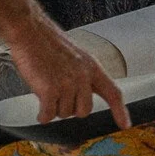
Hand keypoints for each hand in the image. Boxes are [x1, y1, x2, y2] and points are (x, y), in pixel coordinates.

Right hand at [7, 21, 131, 128]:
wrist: (29, 31)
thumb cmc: (47, 42)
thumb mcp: (75, 56)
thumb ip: (83, 75)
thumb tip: (82, 97)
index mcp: (92, 67)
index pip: (113, 92)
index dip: (120, 111)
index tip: (125, 124)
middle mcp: (83, 76)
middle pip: (84, 110)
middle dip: (70, 108)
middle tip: (57, 95)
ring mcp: (67, 84)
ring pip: (64, 114)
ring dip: (54, 107)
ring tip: (45, 89)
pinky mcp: (50, 90)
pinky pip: (49, 115)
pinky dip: (43, 116)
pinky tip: (40, 111)